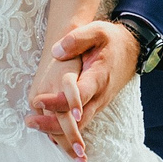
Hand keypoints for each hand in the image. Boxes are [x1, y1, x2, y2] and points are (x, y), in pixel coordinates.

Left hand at [27, 19, 139, 146]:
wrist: (132, 49)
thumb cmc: (111, 40)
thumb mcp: (97, 31)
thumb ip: (76, 40)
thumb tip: (56, 52)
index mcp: (99, 77)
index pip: (78, 95)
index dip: (60, 102)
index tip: (37, 100)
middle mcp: (100, 95)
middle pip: (78, 120)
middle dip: (53, 124)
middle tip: (30, 121)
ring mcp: (99, 103)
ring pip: (79, 126)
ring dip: (57, 130)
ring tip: (33, 125)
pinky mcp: (96, 105)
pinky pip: (81, 123)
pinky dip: (65, 129)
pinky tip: (47, 128)